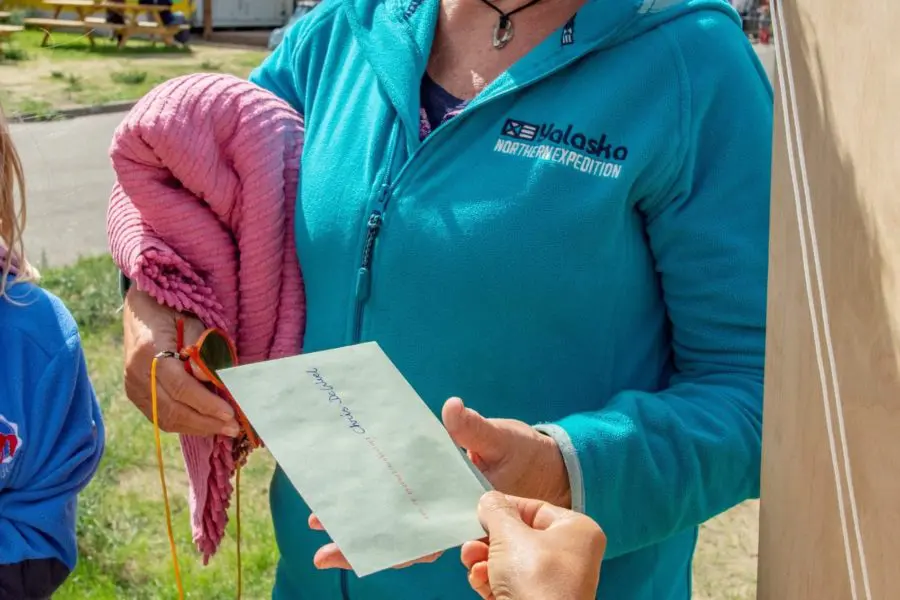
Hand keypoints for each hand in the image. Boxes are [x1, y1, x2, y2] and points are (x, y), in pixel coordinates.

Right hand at [123, 288, 238, 436]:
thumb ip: (201, 349)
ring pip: (166, 418)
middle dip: (206, 422)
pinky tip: (205, 423)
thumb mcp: (192, 322)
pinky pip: (160, 417)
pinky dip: (185, 423)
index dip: (207, 403)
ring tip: (223, 429)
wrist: (139, 309)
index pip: (181, 387)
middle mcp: (136, 374)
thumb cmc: (172, 312)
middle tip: (234, 428)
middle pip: (173, 409)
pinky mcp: (134, 395)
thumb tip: (209, 379)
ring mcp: (132, 387)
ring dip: (198, 427)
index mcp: (149, 351)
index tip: (230, 413)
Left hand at [308, 397, 570, 571]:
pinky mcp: (436, 489)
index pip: (421, 538)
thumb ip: (475, 429)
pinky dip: (377, 502)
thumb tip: (453, 409)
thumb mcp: (502, 440)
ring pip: (398, 525)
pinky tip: (350, 498)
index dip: (387, 546)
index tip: (353, 546)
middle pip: (400, 539)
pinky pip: (404, 503)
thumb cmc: (525, 456)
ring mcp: (439, 504)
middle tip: (322, 551)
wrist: (545, 463)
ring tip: (321, 527)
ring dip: (362, 527)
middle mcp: (445, 513)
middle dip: (362, 545)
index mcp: (460, 510)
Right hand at [461, 492, 604, 599]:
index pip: (535, 508)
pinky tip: (478, 580)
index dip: (505, 508)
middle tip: (471, 541)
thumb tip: (489, 500)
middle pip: (518, 537)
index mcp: (576, 531)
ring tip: (470, 560)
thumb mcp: (510, 534)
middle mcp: (569, 555)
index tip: (481, 511)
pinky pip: (509, 584)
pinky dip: (491, 580)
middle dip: (489, 540)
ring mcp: (553, 582)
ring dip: (484, 560)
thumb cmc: (535, 578)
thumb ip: (496, 511)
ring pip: (510, 562)